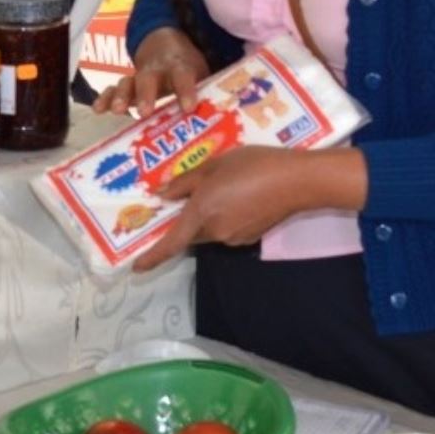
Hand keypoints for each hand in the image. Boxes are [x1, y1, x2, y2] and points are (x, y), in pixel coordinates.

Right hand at [95, 27, 207, 118]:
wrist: (165, 43)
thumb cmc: (188, 68)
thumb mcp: (204, 73)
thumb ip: (213, 92)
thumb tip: (239, 116)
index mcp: (181, 66)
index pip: (184, 77)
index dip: (185, 91)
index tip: (188, 108)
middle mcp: (158, 70)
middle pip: (150, 79)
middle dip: (147, 94)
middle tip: (145, 112)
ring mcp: (140, 76)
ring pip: (128, 82)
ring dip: (122, 96)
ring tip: (118, 110)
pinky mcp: (128, 84)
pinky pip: (114, 89)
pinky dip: (105, 98)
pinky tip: (98, 109)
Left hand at [133, 146, 366, 272]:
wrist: (298, 181)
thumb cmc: (253, 166)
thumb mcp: (214, 166)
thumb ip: (184, 183)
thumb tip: (162, 196)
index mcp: (201, 213)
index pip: (171, 242)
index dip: (153, 256)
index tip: (136, 267)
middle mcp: (215, 231)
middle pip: (189, 233)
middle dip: (182, 221)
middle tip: (180, 199)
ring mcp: (234, 237)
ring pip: (208, 229)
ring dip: (205, 215)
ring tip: (219, 187)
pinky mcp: (250, 236)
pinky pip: (225, 228)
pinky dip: (223, 216)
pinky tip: (236, 195)